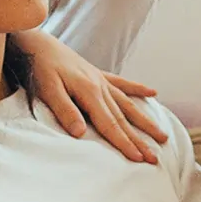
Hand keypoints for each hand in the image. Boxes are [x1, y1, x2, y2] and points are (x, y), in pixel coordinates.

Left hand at [18, 28, 167, 163]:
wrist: (38, 43)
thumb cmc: (41, 67)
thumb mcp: (48, 90)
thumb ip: (65, 110)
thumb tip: (81, 133)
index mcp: (89, 92)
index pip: (110, 124)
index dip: (124, 143)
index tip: (138, 158)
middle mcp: (101, 87)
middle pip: (124, 119)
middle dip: (140, 140)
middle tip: (154, 158)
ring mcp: (101, 80)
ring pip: (128, 104)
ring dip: (145, 121)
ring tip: (162, 136)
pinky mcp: (97, 75)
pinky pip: (122, 83)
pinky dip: (137, 88)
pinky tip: (152, 93)